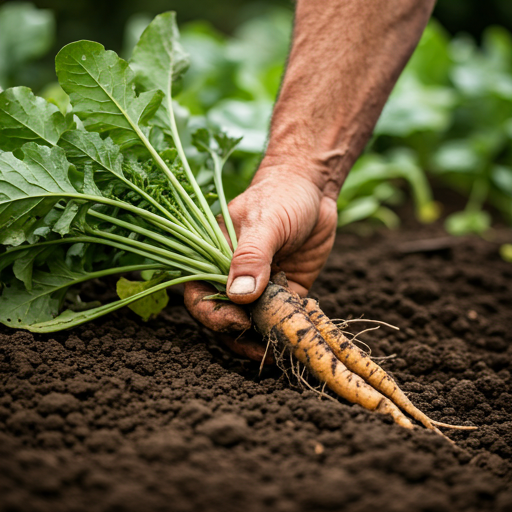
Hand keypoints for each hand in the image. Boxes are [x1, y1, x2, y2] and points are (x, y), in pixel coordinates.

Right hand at [184, 167, 337, 360]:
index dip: (213, 316)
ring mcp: (261, 287)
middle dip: (241, 339)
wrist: (314, 190)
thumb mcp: (265, 222)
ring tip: (286, 348)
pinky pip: (283, 319)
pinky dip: (291, 329)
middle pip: (226, 319)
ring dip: (267, 340)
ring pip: (255, 325)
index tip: (238, 322)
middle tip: (267, 349)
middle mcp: (234, 277)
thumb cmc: (282, 196)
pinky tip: (306, 327)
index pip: (199, 295)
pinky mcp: (286, 293)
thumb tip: (238, 296)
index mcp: (215, 259)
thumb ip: (251, 256)